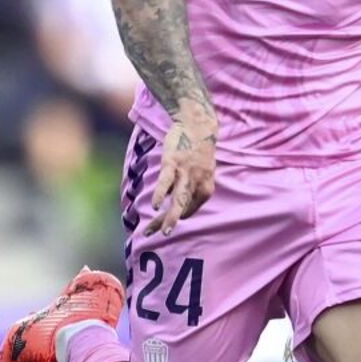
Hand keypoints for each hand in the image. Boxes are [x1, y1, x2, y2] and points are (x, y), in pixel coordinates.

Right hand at [146, 106, 217, 235]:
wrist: (198, 125)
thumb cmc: (198, 151)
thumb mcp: (202, 173)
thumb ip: (193, 189)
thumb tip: (179, 205)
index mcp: (206, 189)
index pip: (189, 210)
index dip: (176, 218)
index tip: (163, 223)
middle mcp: (198, 183)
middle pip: (183, 208)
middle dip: (171, 223)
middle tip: (163, 235)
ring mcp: (185, 173)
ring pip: (177, 200)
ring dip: (170, 217)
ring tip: (162, 231)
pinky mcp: (173, 163)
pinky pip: (166, 181)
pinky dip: (160, 193)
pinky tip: (154, 205)